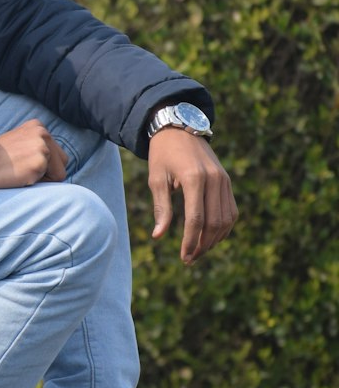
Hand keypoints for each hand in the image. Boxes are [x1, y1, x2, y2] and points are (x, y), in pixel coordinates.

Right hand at [0, 120, 67, 188]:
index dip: (43, 164)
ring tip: (21, 171)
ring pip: (60, 173)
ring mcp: (42, 147)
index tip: (22, 162)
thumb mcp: (19, 142)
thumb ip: (36, 145)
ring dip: (43, 178)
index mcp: (38, 126)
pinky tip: (19, 176)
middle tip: (23, 169)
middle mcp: (43, 132)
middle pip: (63, 161)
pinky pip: (51, 182)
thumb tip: (54, 163)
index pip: (56, 152)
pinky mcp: (40, 162)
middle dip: (48, 171)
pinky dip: (37, 183)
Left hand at [148, 129, 237, 263]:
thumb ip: (161, 208)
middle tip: (190, 259)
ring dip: (214, 240)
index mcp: (194, 179)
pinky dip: (224, 227)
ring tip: (199, 251)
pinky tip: (211, 238)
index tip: (183, 257)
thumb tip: (158, 237)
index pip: (196, 220)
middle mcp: (214, 179)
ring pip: (226, 219)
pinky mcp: (227, 181)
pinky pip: (231, 210)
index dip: (190, 242)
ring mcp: (224, 180)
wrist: (179, 128)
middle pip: (214, 223)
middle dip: (202, 245)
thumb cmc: (162, 154)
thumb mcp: (156, 179)